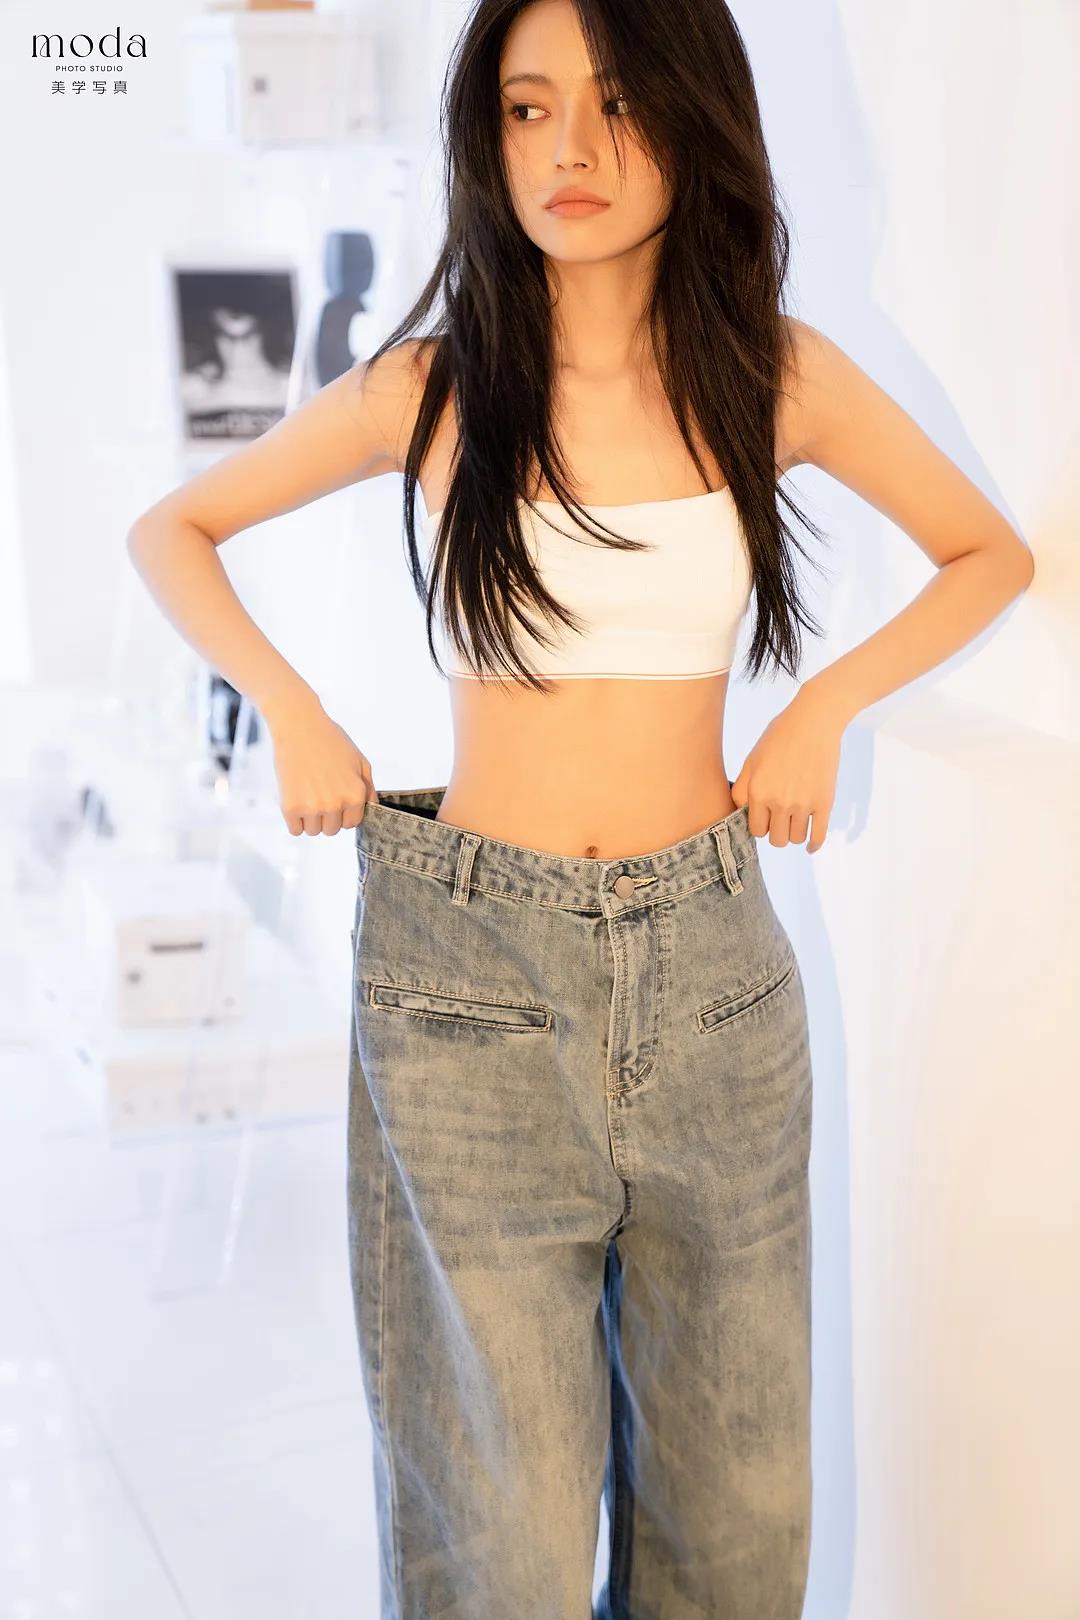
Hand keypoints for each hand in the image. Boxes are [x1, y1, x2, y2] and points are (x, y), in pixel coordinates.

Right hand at [268, 698, 379, 836]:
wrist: (299, 726)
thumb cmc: (331, 740)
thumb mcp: (360, 761)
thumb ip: (368, 788)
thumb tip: (371, 809)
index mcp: (355, 795)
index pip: (351, 823)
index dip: (343, 812)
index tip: (333, 796)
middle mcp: (335, 804)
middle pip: (332, 830)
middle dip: (327, 815)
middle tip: (318, 792)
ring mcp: (312, 807)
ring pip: (313, 831)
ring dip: (310, 818)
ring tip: (306, 793)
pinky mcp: (290, 807)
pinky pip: (295, 830)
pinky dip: (294, 820)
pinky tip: (295, 800)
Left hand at [729, 684, 847, 852]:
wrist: (814, 722)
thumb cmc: (779, 737)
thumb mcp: (751, 760)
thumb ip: (742, 789)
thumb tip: (740, 813)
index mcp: (759, 793)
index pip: (756, 830)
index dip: (760, 825)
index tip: (765, 817)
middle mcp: (780, 802)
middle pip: (776, 839)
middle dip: (776, 832)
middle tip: (779, 819)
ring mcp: (803, 804)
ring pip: (796, 839)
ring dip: (794, 833)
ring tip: (794, 821)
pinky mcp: (825, 803)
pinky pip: (818, 836)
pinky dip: (813, 844)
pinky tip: (810, 845)